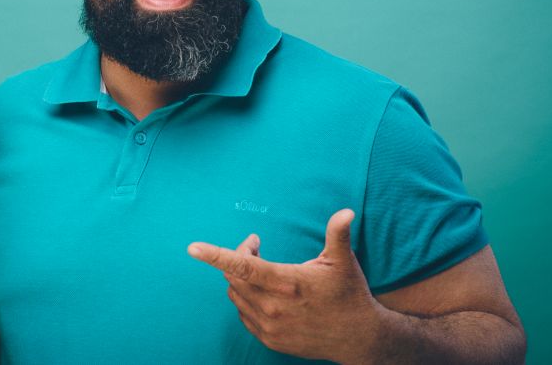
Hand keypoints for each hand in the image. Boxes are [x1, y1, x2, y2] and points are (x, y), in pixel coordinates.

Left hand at [188, 209, 381, 363]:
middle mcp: (273, 306)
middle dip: (238, 257)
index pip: (242, 266)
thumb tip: (345, 211)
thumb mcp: (344, 262)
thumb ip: (337, 234)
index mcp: (287, 282)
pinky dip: (245, 298)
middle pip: (234, 277)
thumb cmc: (349, 294)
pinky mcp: (270, 339)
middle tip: (255, 246)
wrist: (359, 338)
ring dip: (239, 278)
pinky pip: (243, 313)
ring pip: (235, 295)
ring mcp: (270, 326)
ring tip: (260, 269)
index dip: (215, 255)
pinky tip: (262, 292)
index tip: (193, 248)